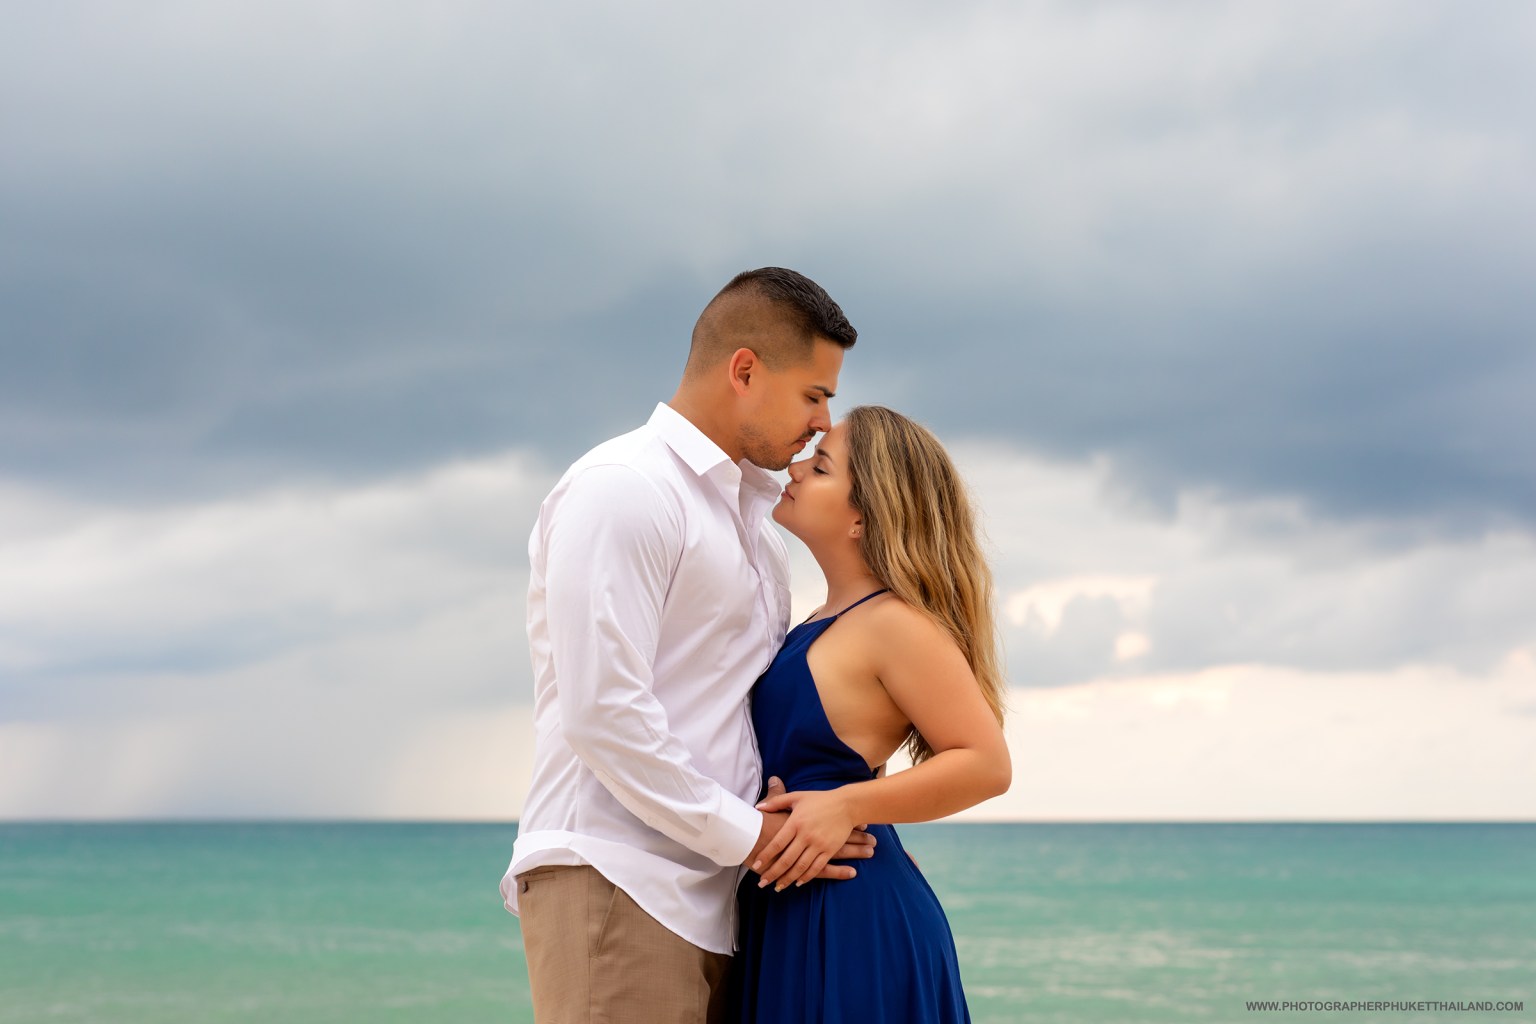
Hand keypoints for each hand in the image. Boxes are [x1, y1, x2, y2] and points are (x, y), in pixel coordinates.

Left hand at [750, 783, 867, 889]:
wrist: (847, 804)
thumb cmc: (820, 799)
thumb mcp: (797, 796)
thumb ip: (776, 801)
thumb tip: (758, 806)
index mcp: (796, 822)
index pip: (777, 843)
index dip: (765, 856)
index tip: (756, 865)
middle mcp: (806, 835)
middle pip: (786, 859)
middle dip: (773, 873)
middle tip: (762, 883)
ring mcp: (819, 844)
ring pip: (800, 867)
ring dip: (788, 879)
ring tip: (778, 886)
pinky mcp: (830, 850)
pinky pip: (817, 867)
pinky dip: (807, 877)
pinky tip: (798, 882)